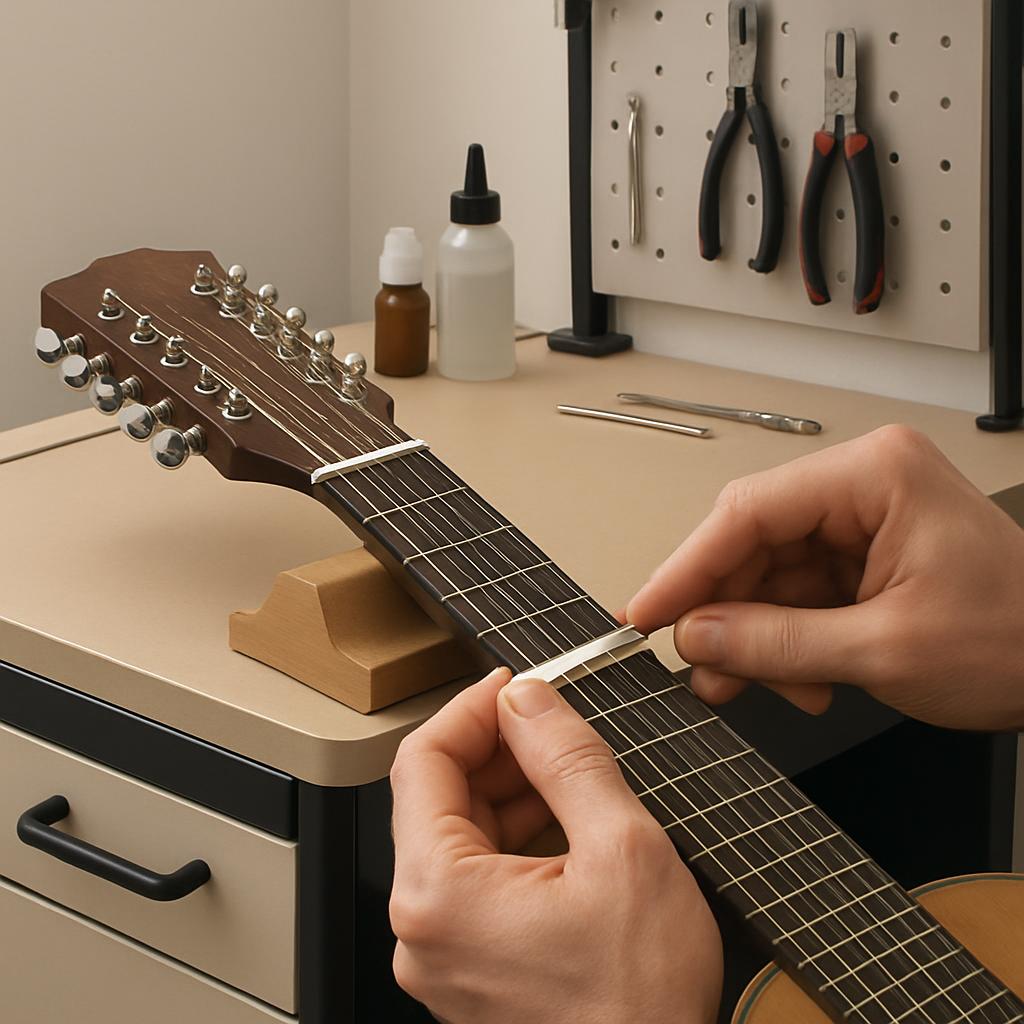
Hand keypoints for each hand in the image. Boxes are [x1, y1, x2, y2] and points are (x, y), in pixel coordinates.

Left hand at [389, 668, 721, 1023]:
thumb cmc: (642, 1003)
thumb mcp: (621, 848)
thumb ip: (566, 757)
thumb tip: (527, 699)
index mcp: (438, 893)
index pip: (422, 760)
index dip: (471, 708)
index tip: (513, 684)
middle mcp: (422, 929)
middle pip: (436, 797)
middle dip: (496, 748)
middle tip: (552, 721)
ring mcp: (443, 954)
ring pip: (459, 836)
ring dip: (510, 790)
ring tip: (568, 769)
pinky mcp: (470, 969)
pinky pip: (475, 879)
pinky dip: (514, 838)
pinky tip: (562, 822)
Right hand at [627, 425, 1023, 729]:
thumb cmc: (1023, 638)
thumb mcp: (887, 650)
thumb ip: (779, 642)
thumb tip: (697, 635)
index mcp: (874, 476)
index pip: (749, 512)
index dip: (687, 567)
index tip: (645, 612)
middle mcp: (863, 487)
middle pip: (753, 543)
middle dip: (724, 612)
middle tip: (696, 663)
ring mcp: (864, 522)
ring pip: (770, 575)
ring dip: (754, 637)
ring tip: (741, 686)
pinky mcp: (866, 558)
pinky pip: (799, 595)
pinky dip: (786, 643)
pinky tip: (793, 683)